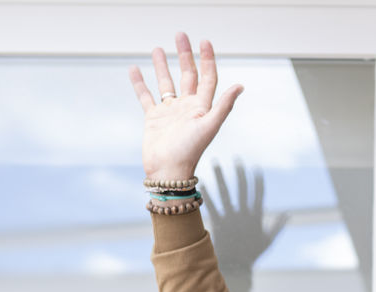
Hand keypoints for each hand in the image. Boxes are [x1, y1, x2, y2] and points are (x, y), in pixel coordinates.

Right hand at [129, 33, 243, 181]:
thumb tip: (240, 86)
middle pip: (187, 75)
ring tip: (157, 48)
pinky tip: (134, 69)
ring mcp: (170, 112)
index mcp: (202, 107)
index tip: (204, 41)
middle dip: (184, 55)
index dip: (207, 59)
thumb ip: (223, 105)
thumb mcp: (209, 126)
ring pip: (166, 83)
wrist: (168, 171)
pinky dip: (140, 83)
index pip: (207, 77)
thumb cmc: (189, 151)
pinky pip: (146, 96)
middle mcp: (187, 107)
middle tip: (180, 35)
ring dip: (162, 66)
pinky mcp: (154, 118)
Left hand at [203, 162, 289, 270]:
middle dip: (239, 173)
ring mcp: (230, 218)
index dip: (257, 181)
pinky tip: (201, 182)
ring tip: (216, 162)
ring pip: (225, 192)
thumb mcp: (268, 240)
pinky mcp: (218, 223)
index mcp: (255, 217)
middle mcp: (243, 214)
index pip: (258, 194)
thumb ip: (278, 226)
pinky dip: (207, 193)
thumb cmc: (252, 254)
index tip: (255, 168)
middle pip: (241, 189)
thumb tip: (288, 214)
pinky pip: (212, 205)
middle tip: (237, 159)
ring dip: (221, 176)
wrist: (237, 267)